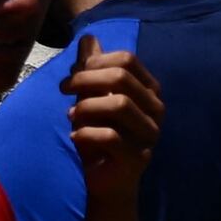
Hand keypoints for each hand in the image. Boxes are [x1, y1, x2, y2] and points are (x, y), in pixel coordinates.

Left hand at [62, 44, 164, 195]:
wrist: (105, 183)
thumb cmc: (99, 137)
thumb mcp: (91, 99)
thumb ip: (91, 70)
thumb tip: (87, 38)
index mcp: (148, 90)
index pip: (127, 59)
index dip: (94, 62)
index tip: (71, 76)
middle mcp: (156, 110)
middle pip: (121, 78)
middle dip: (86, 79)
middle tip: (64, 90)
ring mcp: (150, 134)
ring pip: (119, 104)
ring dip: (86, 107)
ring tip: (71, 116)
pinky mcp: (137, 158)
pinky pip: (110, 136)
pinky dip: (86, 133)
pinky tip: (75, 137)